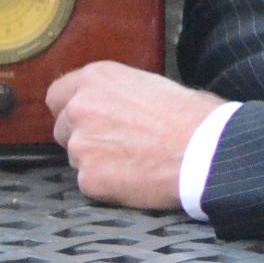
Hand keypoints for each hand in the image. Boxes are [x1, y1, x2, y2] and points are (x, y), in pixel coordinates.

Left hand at [45, 61, 224, 209]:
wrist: (206, 151)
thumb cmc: (191, 115)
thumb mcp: (150, 83)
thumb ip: (117, 93)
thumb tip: (113, 106)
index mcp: (95, 78)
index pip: (57, 95)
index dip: (70, 109)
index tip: (87, 120)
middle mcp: (80, 107)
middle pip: (61, 128)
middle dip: (82, 137)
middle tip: (114, 145)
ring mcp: (81, 144)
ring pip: (75, 157)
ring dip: (96, 161)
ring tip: (132, 162)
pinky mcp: (89, 178)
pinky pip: (89, 183)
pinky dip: (107, 184)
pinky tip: (134, 179)